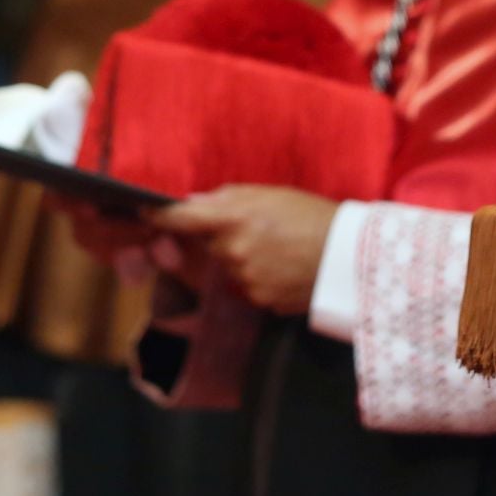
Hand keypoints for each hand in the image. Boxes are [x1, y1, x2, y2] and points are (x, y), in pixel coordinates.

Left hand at [148, 186, 337, 314]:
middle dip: (223, 236)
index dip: (160, 217)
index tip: (146, 213)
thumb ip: (230, 198)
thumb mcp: (273, 195)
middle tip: (258, 228)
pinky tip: (284, 267)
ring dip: (243, 257)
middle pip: (210, 244)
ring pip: (229, 267)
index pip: (182, 219)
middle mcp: (233, 251)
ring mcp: (244, 279)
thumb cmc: (312, 216)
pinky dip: (261, 277)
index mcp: (235, 218)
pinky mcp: (259, 301)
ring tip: (279, 248)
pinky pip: (248, 286)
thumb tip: (194, 203)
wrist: (349, 256)